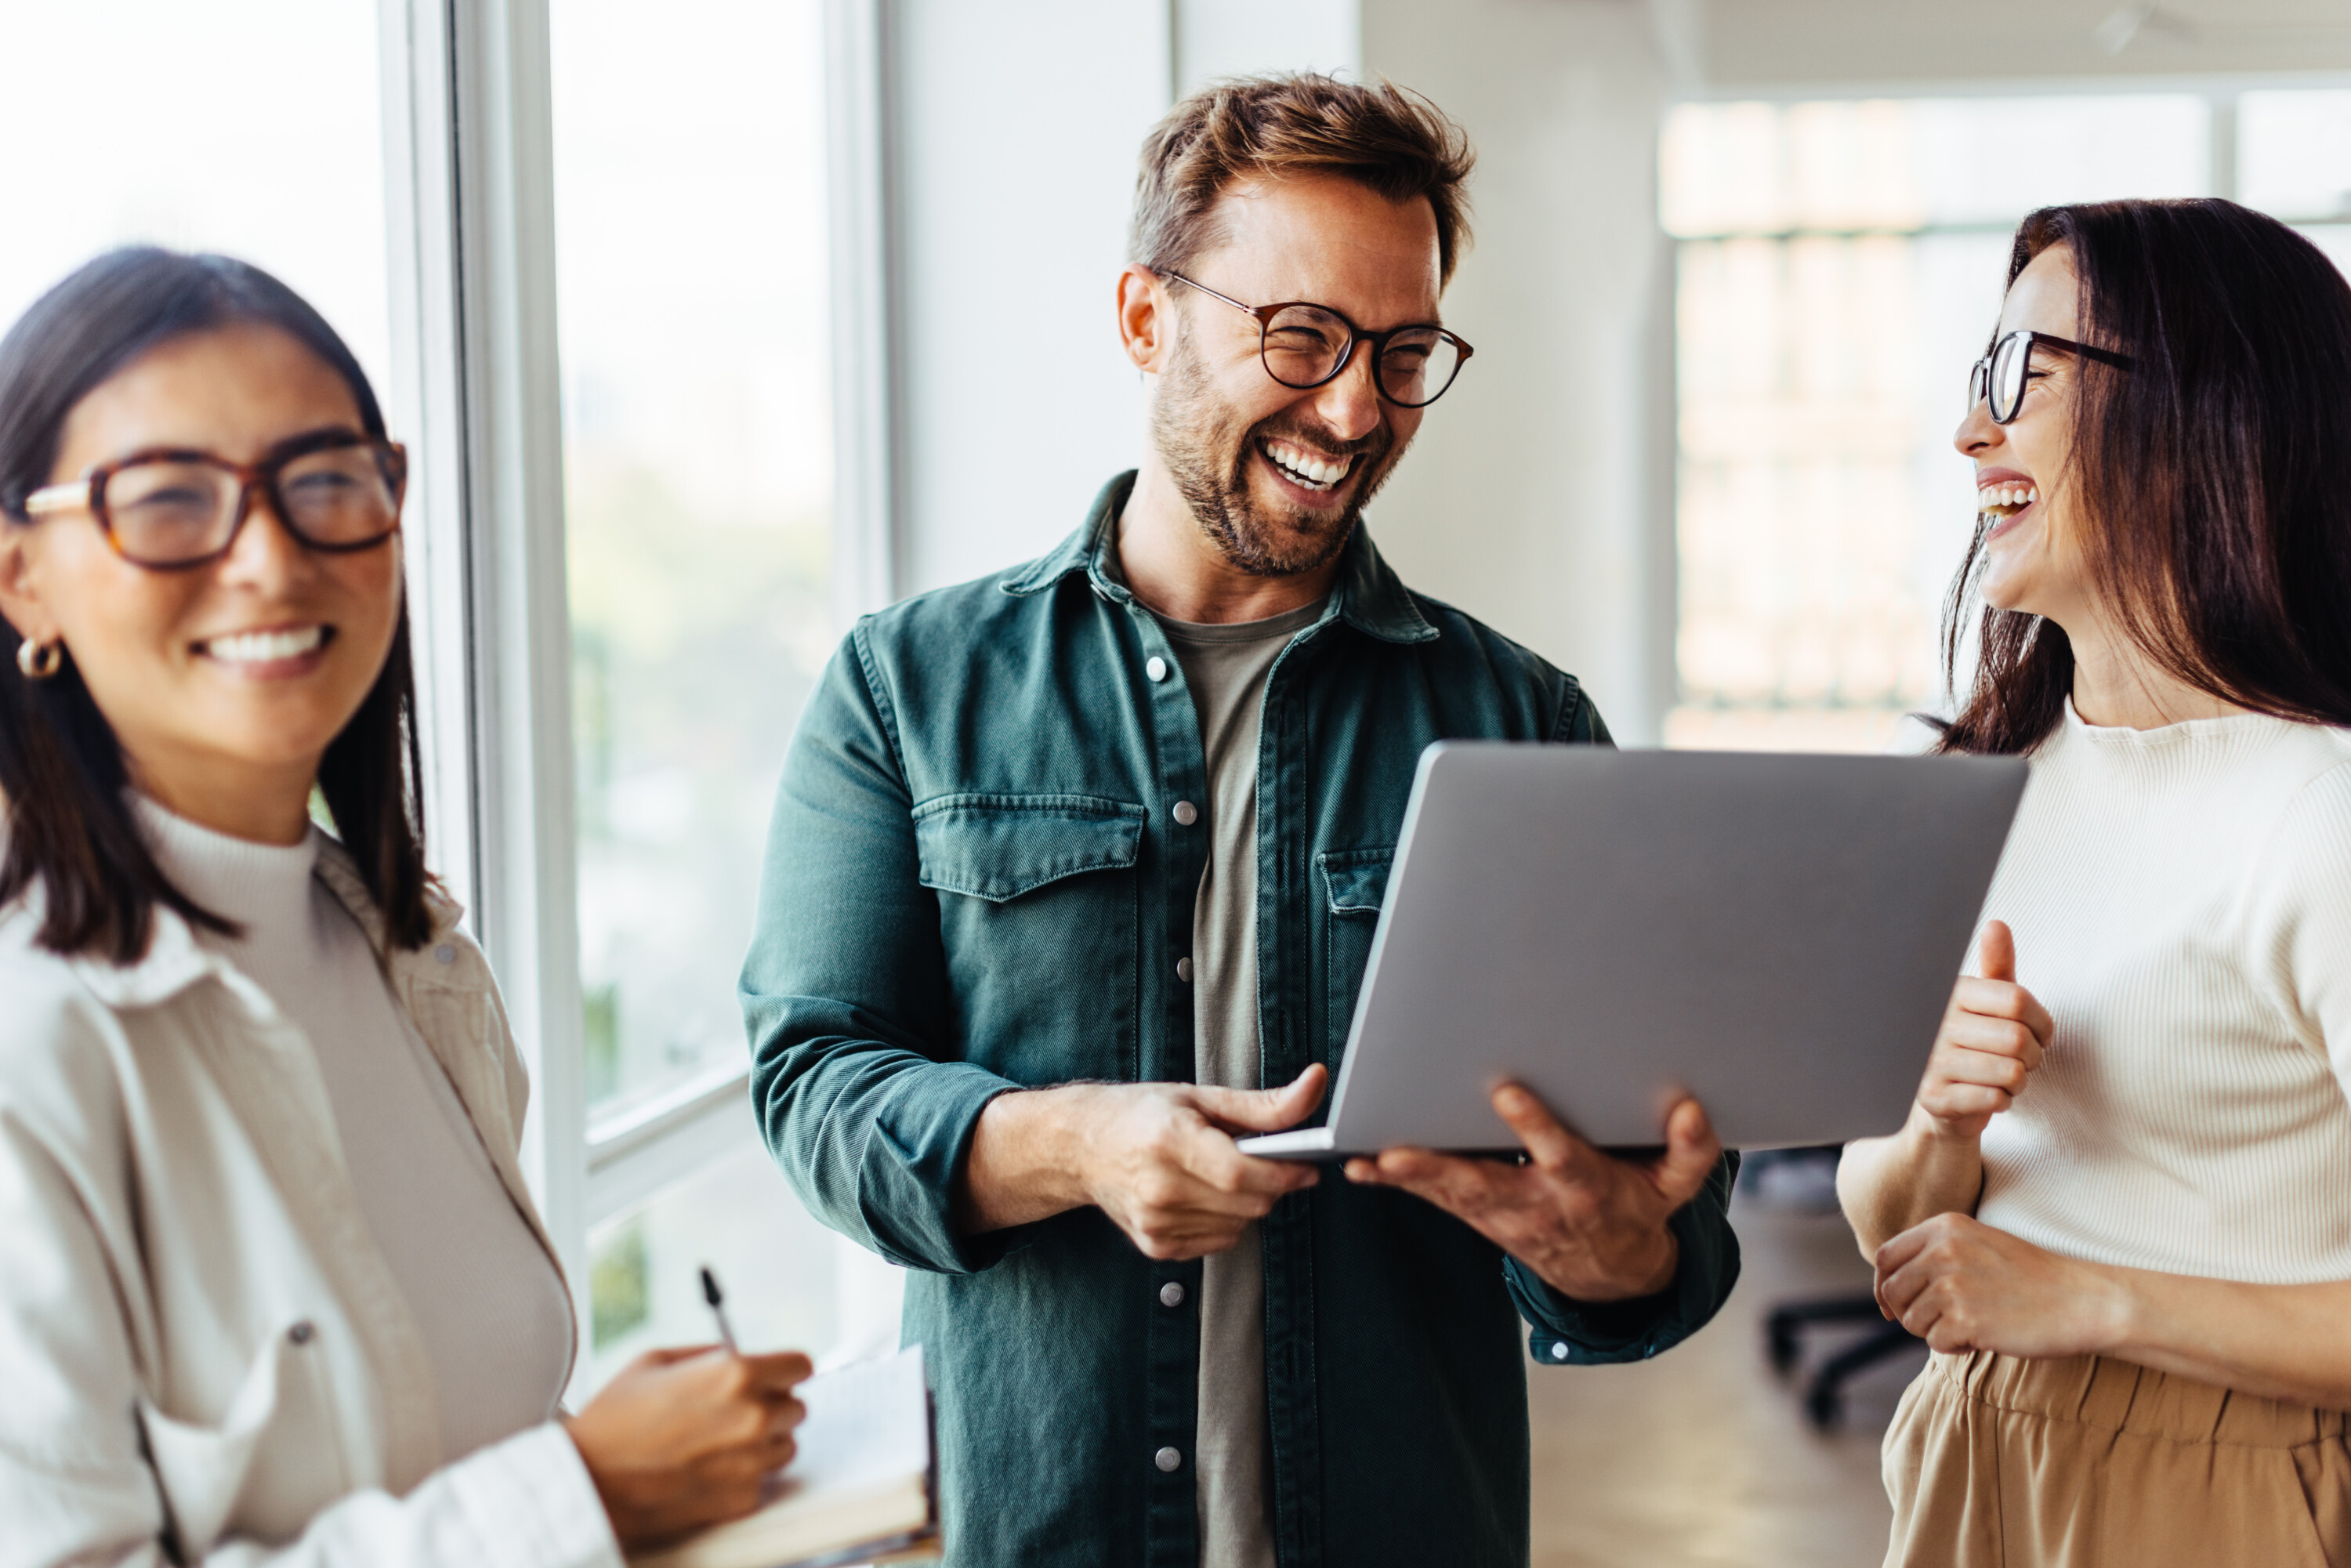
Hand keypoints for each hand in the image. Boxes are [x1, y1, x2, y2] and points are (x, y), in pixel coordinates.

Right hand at [564, 1345, 811, 1549]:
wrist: (590, 1483)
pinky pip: (762, 1480)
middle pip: (796, 1406)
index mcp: (736, 1375)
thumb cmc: (615, 1419)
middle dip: (772, 1404)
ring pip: (785, 1445)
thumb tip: (738, 1354)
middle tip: (736, 1410)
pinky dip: (743, 1475)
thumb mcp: (656, 1361)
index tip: (774, 1376)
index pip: (801, 1365)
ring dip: (764, 1442)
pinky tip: (707, 1469)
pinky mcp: (742, 1498)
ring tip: (718, 1442)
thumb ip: (709, 1354)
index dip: (784, 1370)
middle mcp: (754, 1418)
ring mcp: (751, 1462)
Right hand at [1072, 1066, 1327, 1259]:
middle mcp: (1159, 1189)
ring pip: (1240, 1225)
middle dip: (1271, 1185)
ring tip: (1223, 1173)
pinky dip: (1226, 1220)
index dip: (1284, 1173)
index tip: (1305, 1165)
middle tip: (1265, 1161)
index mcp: (1170, 1142)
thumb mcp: (1200, 1097)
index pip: (1241, 1173)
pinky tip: (1204, 1195)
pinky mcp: (1156, 1246)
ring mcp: (1155, 1223)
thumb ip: (1263, 1104)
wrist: (1081, 1147)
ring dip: (1247, 1203)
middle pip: (1248, 1204)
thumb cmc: (1140, 1115)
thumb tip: (1314, 1086)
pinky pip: (1219, 1241)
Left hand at [1343, 1086, 1719, 1301]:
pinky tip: (1358, 1167)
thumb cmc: (1637, 1206)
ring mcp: (1502, 1214)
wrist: (1609, 1270)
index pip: (1558, 1155)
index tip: (1506, 1091)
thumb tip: (1691, 1108)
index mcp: (1584, 1188)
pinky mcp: (1478, 1214)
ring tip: (1365, 1158)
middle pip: (1484, 1183)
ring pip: (1449, 1193)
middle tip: (1398, 1150)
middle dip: (1442, 1167)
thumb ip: (1689, 1151)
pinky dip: (1396, 1182)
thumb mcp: (1674, 1186)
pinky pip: (1433, 1197)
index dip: (1535, 1125)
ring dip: (1407, 1175)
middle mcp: (1536, 1203)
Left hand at [1874, 1211, 2128, 1357]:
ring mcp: (1951, 1285)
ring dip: (1935, 1331)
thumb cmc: (2031, 1277)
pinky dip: (1954, 1347)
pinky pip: (1934, 1343)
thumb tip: (1888, 1283)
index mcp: (1944, 1226)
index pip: (1886, 1256)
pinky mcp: (1964, 1320)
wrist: (2081, 1300)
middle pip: (1892, 1292)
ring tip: (1972, 1325)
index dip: (1885, 1284)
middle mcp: (1942, 1251)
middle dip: (1909, 1313)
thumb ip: (1935, 1253)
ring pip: (1911, 1321)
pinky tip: (1983, 1337)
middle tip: (1942, 1321)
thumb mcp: (1978, 1244)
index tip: (1893, 1305)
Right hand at [1914, 921, 2052, 1140]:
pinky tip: (1988, 1094)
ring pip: (2011, 1072)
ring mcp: (1931, 1062)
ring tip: (2003, 1077)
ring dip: (2019, 1081)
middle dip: (2034, 1056)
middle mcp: (1936, 1024)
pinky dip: (2004, 1100)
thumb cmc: (1973, 1043)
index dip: (2042, 1021)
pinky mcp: (1934, 1097)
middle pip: (2018, 1039)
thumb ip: (1996, 966)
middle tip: (2022, 1060)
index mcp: (1952, 994)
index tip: (2039, 1032)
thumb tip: (1996, 924)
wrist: (1939, 1099)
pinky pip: (1995, 1099)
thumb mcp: (1986, 1002)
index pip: (2016, 999)